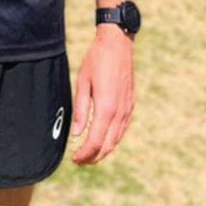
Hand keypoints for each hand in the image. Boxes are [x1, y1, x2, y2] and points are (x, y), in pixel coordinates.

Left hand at [71, 25, 134, 164]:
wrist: (118, 44)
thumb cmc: (96, 60)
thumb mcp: (83, 82)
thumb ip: (80, 109)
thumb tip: (76, 133)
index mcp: (106, 108)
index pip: (95, 141)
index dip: (84, 154)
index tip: (74, 159)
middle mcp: (120, 112)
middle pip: (107, 145)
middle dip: (93, 157)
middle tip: (79, 161)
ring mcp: (128, 109)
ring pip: (116, 139)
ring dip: (103, 150)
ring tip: (89, 154)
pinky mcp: (131, 104)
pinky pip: (122, 129)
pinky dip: (112, 139)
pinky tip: (104, 139)